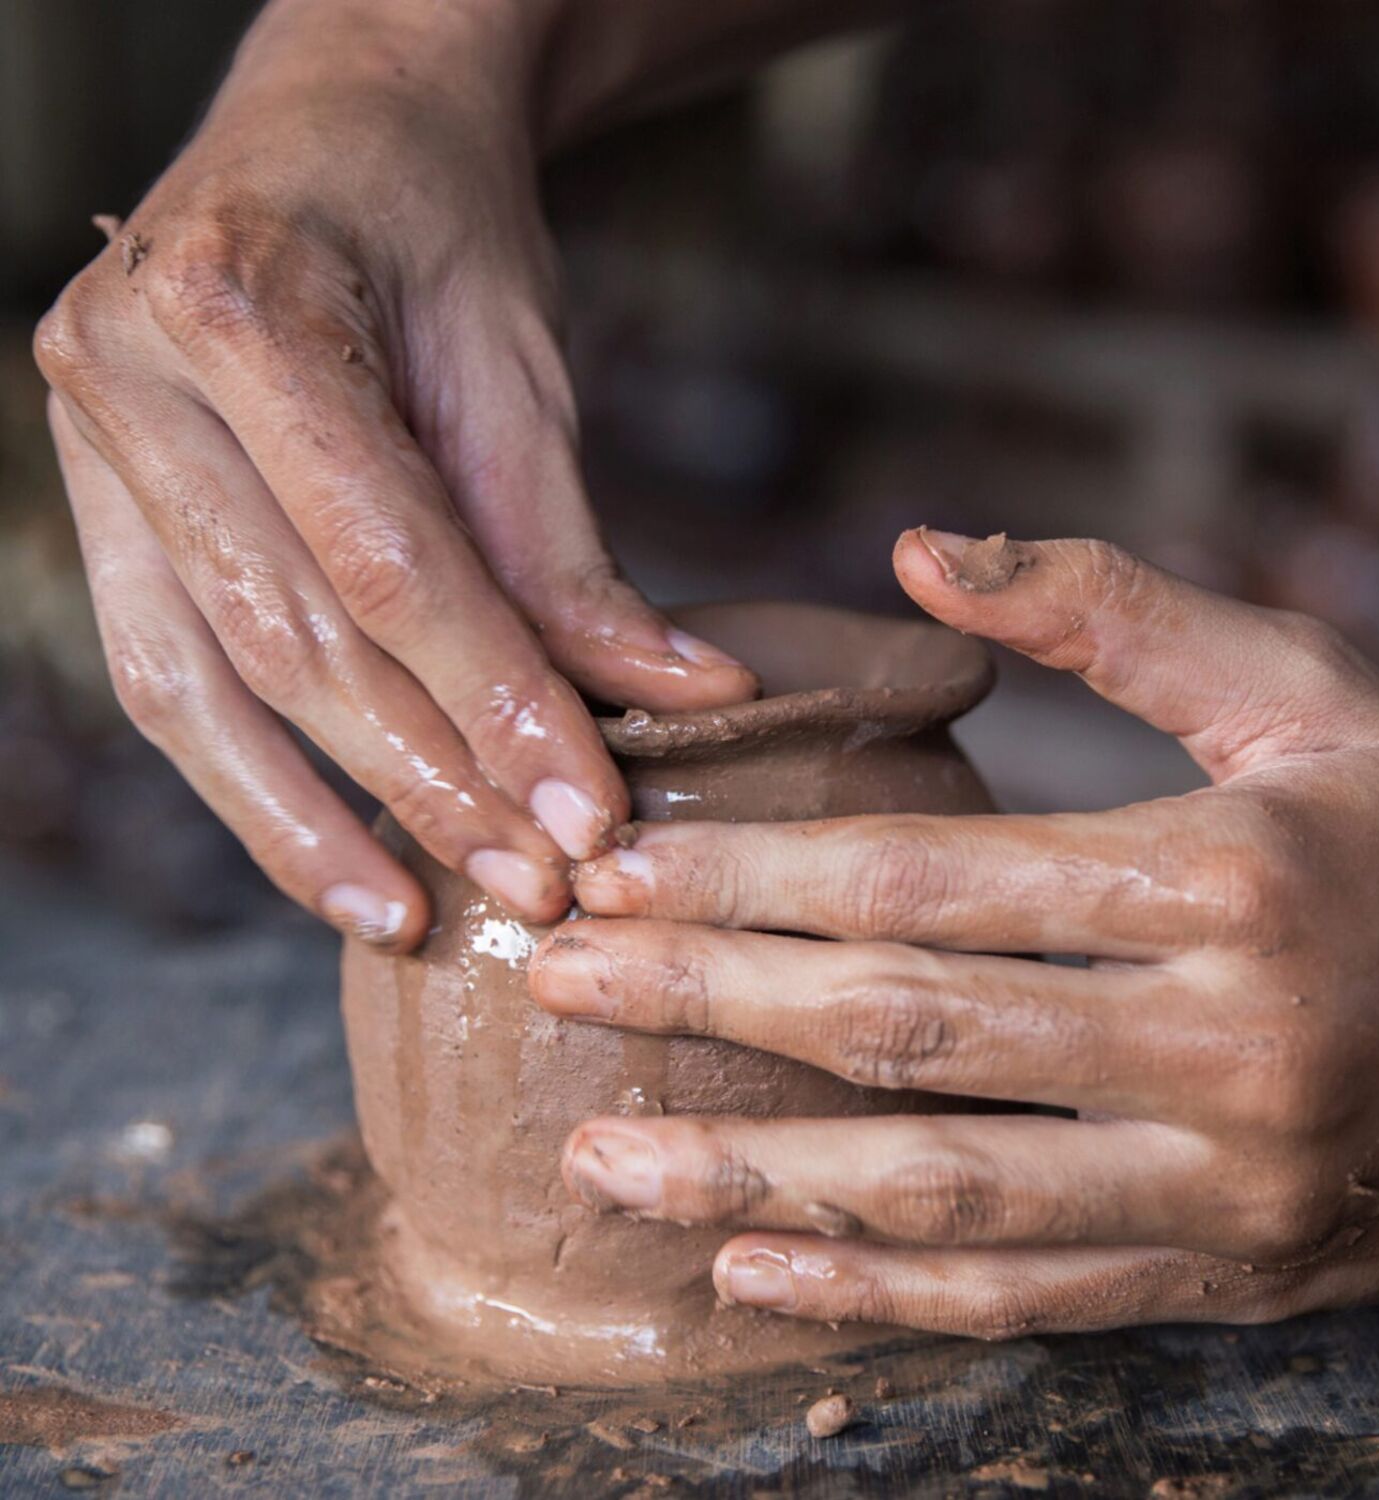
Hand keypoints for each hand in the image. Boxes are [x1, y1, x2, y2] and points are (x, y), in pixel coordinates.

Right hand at [34, 0, 755, 948]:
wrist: (334, 127)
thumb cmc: (438, 228)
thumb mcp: (521, 369)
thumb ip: (570, 553)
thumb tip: (679, 699)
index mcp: (246, 306)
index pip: (388, 561)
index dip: (495, 703)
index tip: (586, 815)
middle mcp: (134, 374)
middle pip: (293, 636)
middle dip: (427, 778)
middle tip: (537, 880)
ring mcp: (89, 438)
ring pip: (202, 682)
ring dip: (321, 818)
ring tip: (422, 914)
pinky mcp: (95, 499)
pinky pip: (165, 672)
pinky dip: (252, 782)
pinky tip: (338, 862)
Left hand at [529, 528, 1378, 1339]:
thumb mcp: (1304, 689)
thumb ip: (1110, 607)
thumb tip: (917, 546)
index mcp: (1229, 878)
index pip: (934, 880)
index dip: (756, 876)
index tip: (619, 864)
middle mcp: (1223, 1047)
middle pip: (908, 1030)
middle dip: (707, 1002)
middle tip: (554, 978)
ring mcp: (1225, 1187)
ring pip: (944, 1197)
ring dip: (753, 1177)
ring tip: (604, 1155)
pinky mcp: (1227, 1275)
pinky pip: (1027, 1301)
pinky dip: (878, 1300)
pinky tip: (748, 1273)